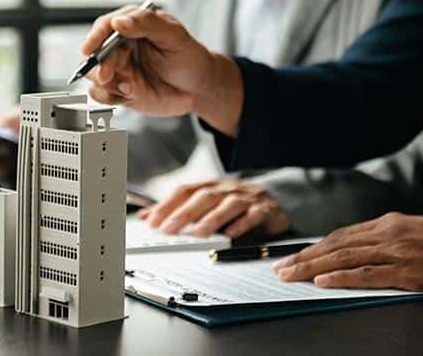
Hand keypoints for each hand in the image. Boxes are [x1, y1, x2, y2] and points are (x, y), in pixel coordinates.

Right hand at [81, 5, 242, 134]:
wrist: (198, 88)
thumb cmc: (189, 57)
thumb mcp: (174, 36)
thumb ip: (147, 24)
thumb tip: (119, 21)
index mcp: (132, 26)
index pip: (105, 27)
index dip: (94, 37)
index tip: (89, 49)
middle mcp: (121, 47)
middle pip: (96, 54)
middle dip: (100, 66)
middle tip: (107, 76)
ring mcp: (119, 69)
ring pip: (94, 76)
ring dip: (106, 84)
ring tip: (129, 88)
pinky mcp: (119, 90)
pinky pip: (101, 95)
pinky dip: (109, 98)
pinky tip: (129, 95)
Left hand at [138, 179, 289, 238]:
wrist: (275, 199)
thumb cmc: (234, 202)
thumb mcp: (205, 202)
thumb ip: (177, 209)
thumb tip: (147, 215)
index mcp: (210, 186)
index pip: (185, 191)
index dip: (168, 205)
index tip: (152, 220)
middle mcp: (226, 189)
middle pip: (203, 197)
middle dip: (184, 213)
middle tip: (169, 229)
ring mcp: (246, 198)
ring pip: (228, 205)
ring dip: (212, 219)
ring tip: (198, 233)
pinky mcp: (265, 209)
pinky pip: (254, 215)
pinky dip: (242, 224)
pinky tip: (232, 234)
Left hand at [273, 212, 422, 292]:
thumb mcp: (412, 233)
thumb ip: (385, 239)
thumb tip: (356, 249)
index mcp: (387, 224)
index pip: (340, 236)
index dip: (314, 247)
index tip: (292, 256)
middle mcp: (387, 234)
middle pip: (335, 245)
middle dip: (304, 257)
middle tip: (280, 268)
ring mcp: (398, 251)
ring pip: (345, 258)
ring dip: (313, 267)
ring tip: (291, 275)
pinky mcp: (410, 271)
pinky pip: (369, 274)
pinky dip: (342, 278)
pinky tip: (323, 282)